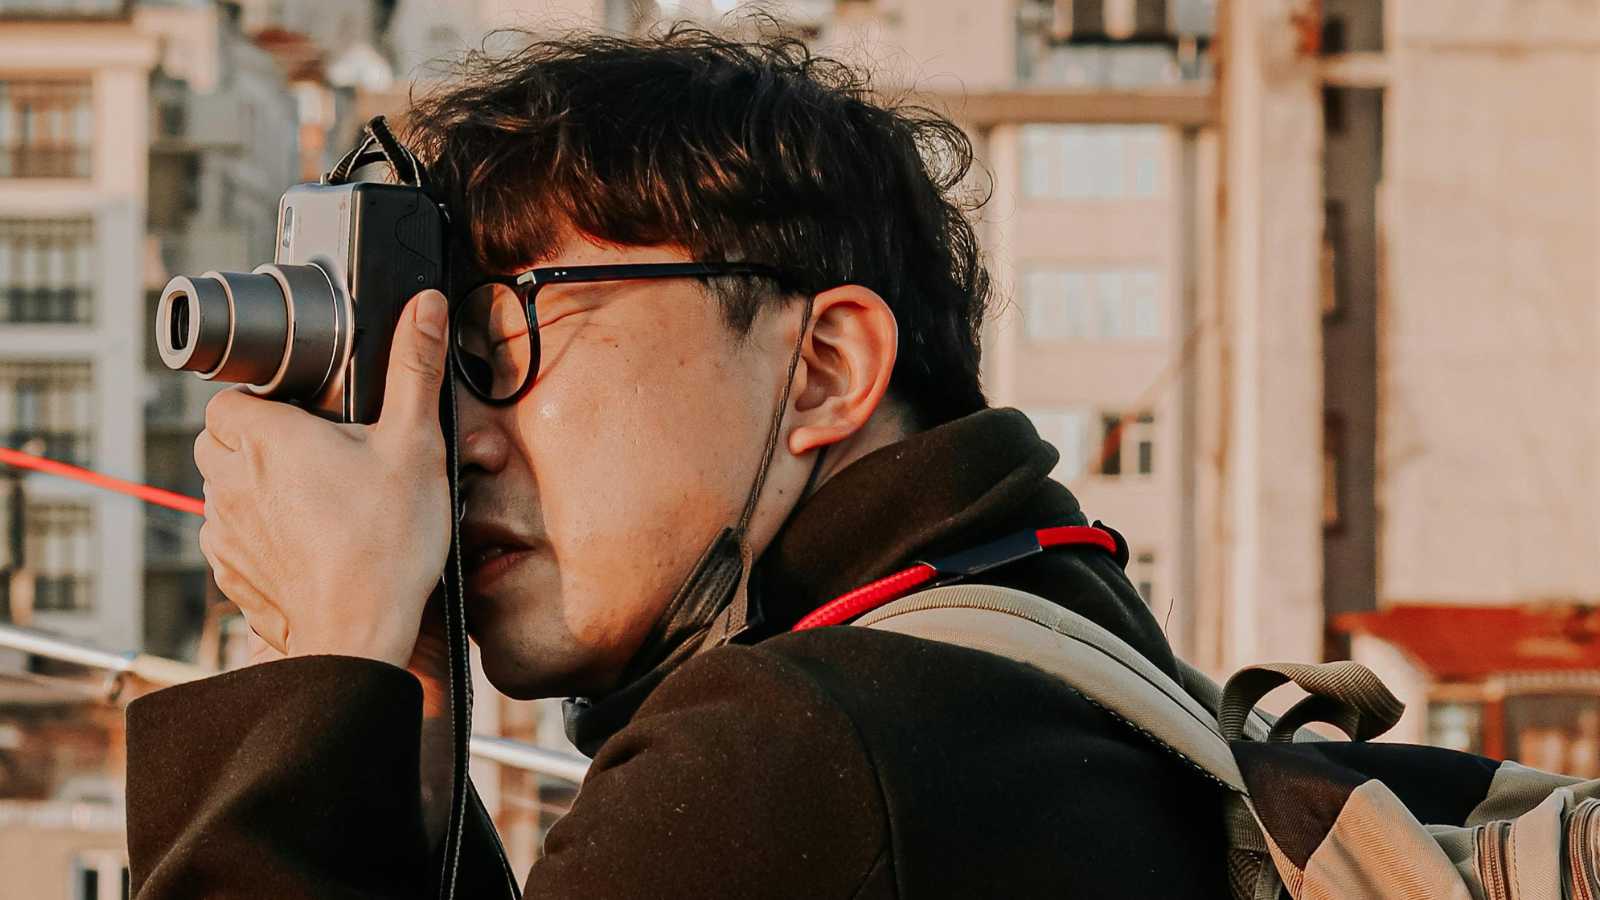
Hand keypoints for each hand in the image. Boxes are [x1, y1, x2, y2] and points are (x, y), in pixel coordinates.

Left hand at [196, 290, 452, 667]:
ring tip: (315, 500)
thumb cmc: (387, 541)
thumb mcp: (415, 443)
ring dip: (254, 486)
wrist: (359, 632)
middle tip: (316, 454)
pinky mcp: (230, 571)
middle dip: (256, 440)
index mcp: (267, 436)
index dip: (265, 401)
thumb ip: (415, 368)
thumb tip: (425, 306)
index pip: (231, 398)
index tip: (307, 415)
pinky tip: (306, 541)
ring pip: (222, 487)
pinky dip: (257, 533)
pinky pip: (229, 536)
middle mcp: (232, 479)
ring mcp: (225, 529)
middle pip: (220, 440)